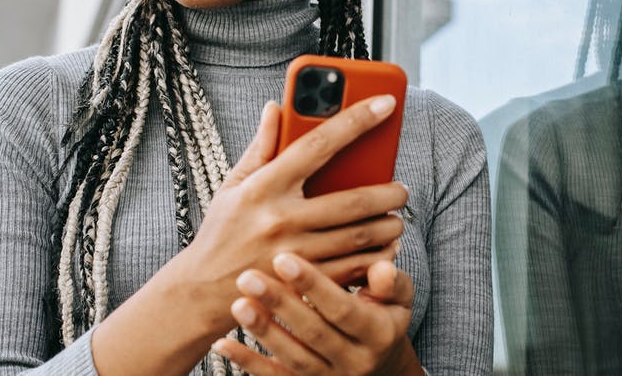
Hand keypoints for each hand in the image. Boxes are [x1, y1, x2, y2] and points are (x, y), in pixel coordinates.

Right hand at [178, 96, 407, 333]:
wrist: (201, 292)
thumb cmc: (221, 232)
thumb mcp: (233, 185)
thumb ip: (261, 146)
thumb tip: (275, 107)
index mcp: (265, 186)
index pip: (318, 144)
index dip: (356, 120)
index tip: (385, 103)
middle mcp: (281, 218)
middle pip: (351, 201)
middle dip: (387, 193)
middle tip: (401, 189)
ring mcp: (294, 254)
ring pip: (358, 236)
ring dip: (387, 226)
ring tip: (396, 218)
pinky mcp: (303, 284)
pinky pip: (352, 268)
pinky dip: (376, 258)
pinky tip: (385, 249)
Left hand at [211, 253, 423, 375]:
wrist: (381, 366)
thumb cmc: (384, 316)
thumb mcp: (399, 299)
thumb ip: (392, 282)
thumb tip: (382, 268)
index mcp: (378, 334)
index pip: (342, 309)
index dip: (314, 284)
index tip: (284, 257)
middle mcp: (354, 361)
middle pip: (313, 334)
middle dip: (279, 304)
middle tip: (248, 276)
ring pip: (293, 358)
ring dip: (263, 332)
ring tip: (238, 303)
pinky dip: (248, 363)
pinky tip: (223, 344)